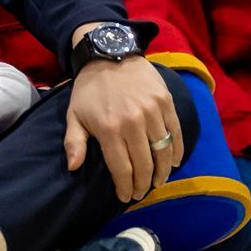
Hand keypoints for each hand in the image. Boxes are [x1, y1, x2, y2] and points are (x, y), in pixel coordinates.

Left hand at [64, 55, 183, 202]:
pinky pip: (176, 133)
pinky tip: (173, 163)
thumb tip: (73, 168)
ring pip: (163, 152)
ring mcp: (152, 112)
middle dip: (144, 184)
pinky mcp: (166, 103)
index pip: (122, 168)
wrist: (109, 54)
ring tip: (158, 181)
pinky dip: (177, 152)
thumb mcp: (74, 114)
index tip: (126, 197)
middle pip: (145, 165)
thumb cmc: (89, 89)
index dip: (126, 187)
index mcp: (109, 129)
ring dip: (163, 172)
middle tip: (142, 193)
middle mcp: (133, 123)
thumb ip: (74, 142)